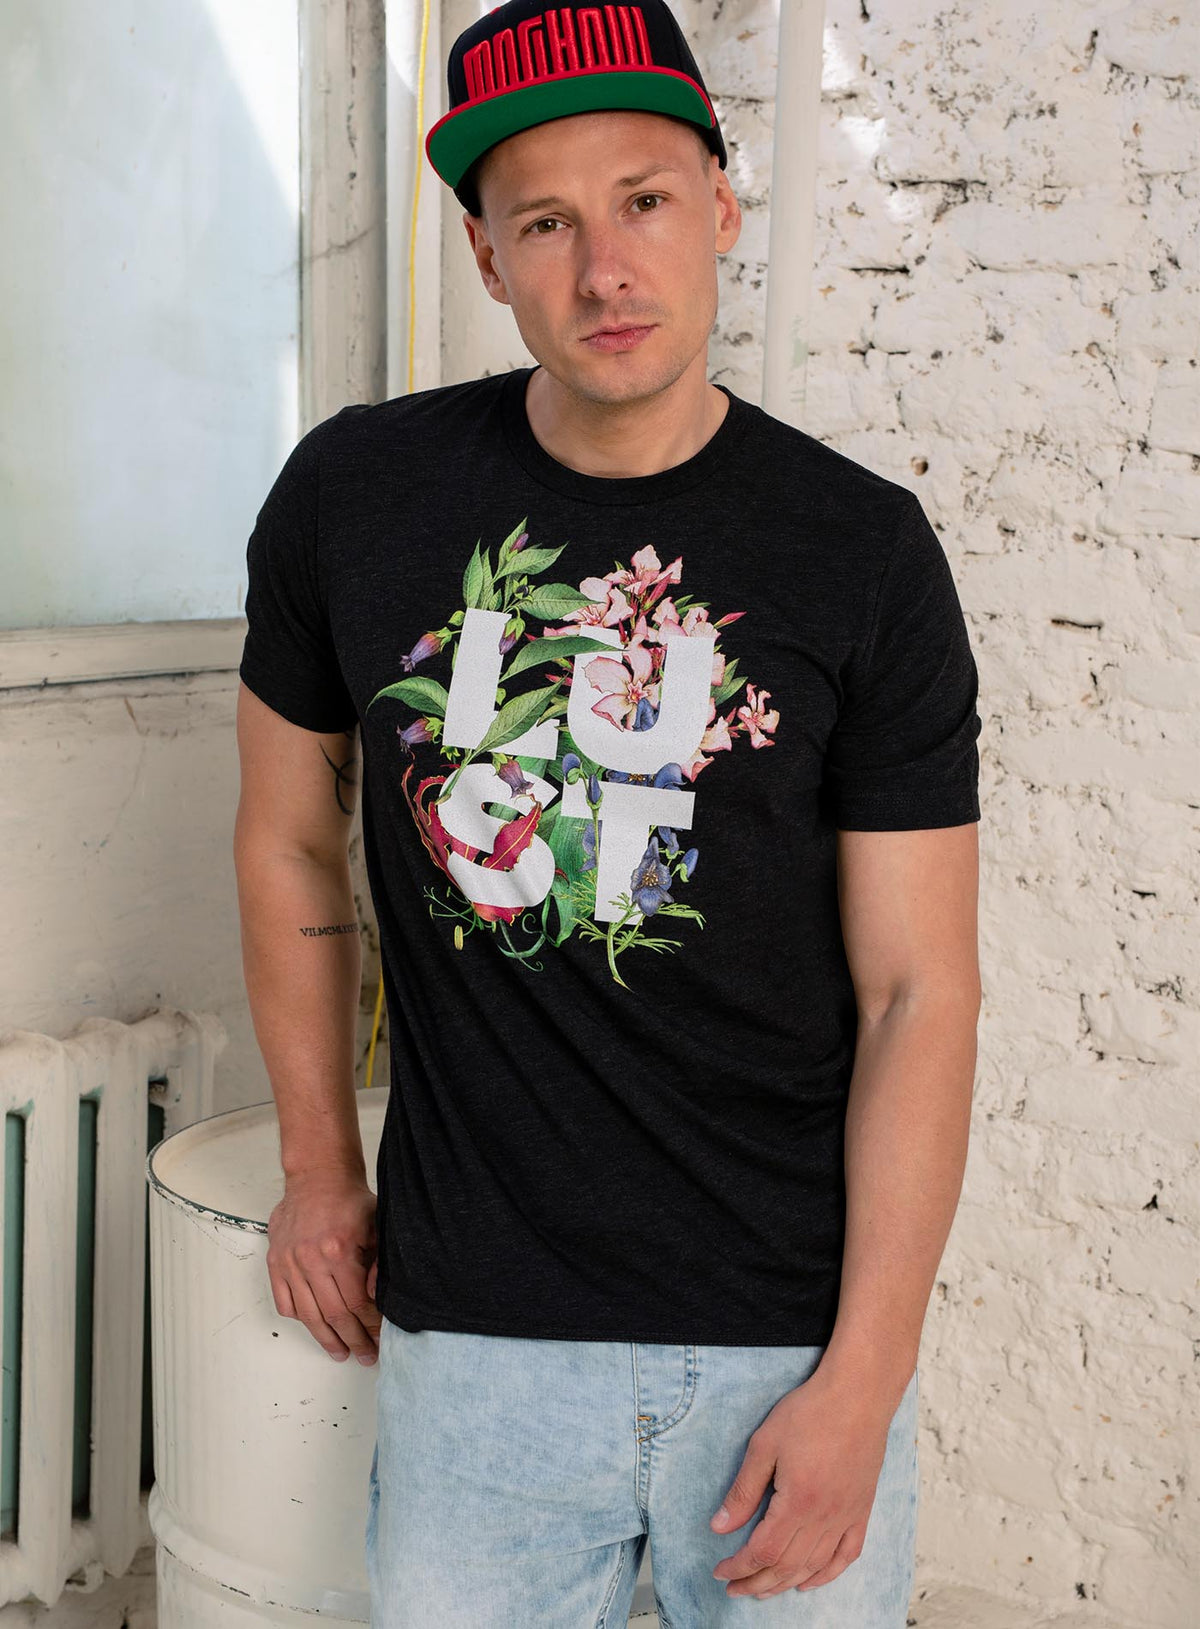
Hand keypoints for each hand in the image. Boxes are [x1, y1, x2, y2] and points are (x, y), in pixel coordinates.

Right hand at [266, 1170, 381, 1364]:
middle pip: (334, 1315)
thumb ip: (378, 1263)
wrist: (317, 1176)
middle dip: (353, 1340)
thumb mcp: (377, 1226)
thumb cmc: (349, 1200)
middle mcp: (310, 1260)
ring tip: (340, 1353)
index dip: (369, 1325)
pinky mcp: (275, 1262)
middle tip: (365, 1355)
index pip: (356, 1303)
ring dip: (326, 1339)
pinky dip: (299, 1318)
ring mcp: (289, 1263)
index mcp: (338, 1250)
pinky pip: (285, 1302)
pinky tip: (314, 1327)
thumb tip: (375, 1298)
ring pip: (308, 1315)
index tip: (379, 1337)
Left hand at [709, 1366, 895, 1597]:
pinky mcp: (862, 1509)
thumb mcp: (765, 1445)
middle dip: (757, 1582)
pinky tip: (811, 1580)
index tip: (721, 1572)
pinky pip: (847, 1554)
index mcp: (798, 1503)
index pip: (763, 1551)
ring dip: (786, 1583)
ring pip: (814, 1565)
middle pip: (787, 1566)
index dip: (739, 1567)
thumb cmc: (811, 1413)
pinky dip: (827, 1574)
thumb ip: (743, 1490)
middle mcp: (825, 1517)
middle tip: (734, 1588)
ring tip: (764, 1589)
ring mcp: (847, 1516)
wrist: (857, 1395)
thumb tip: (720, 1527)